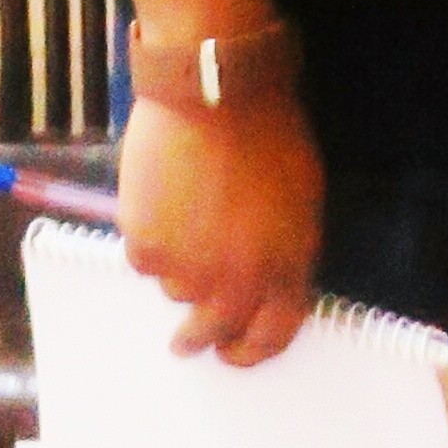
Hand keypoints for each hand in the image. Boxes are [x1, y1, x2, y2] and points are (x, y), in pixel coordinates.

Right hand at [118, 89, 323, 366]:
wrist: (216, 94)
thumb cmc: (270, 132)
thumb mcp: (302, 196)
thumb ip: (284, 250)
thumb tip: (266, 280)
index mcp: (286, 268)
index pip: (272, 336)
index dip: (252, 351)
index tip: (235, 352)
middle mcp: (238, 283)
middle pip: (213, 333)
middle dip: (201, 339)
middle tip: (188, 340)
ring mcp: (188, 271)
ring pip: (177, 293)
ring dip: (181, 271)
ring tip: (186, 221)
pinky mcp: (146, 250)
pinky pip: (146, 262)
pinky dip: (152, 240)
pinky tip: (163, 201)